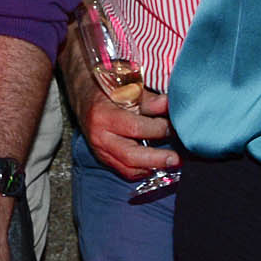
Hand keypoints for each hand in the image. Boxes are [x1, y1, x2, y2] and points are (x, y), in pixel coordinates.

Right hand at [68, 63, 175, 181]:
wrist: (84, 97)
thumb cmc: (107, 91)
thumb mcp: (126, 89)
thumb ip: (148, 100)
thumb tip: (169, 104)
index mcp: (103, 115)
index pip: (135, 127)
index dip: (158, 129)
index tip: (175, 127)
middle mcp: (99, 137)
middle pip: (130, 156)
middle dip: (156, 159)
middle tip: (176, 158)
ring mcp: (100, 150)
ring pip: (127, 169)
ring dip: (152, 168)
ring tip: (171, 164)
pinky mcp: (103, 159)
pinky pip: (124, 171)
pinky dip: (142, 171)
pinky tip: (157, 165)